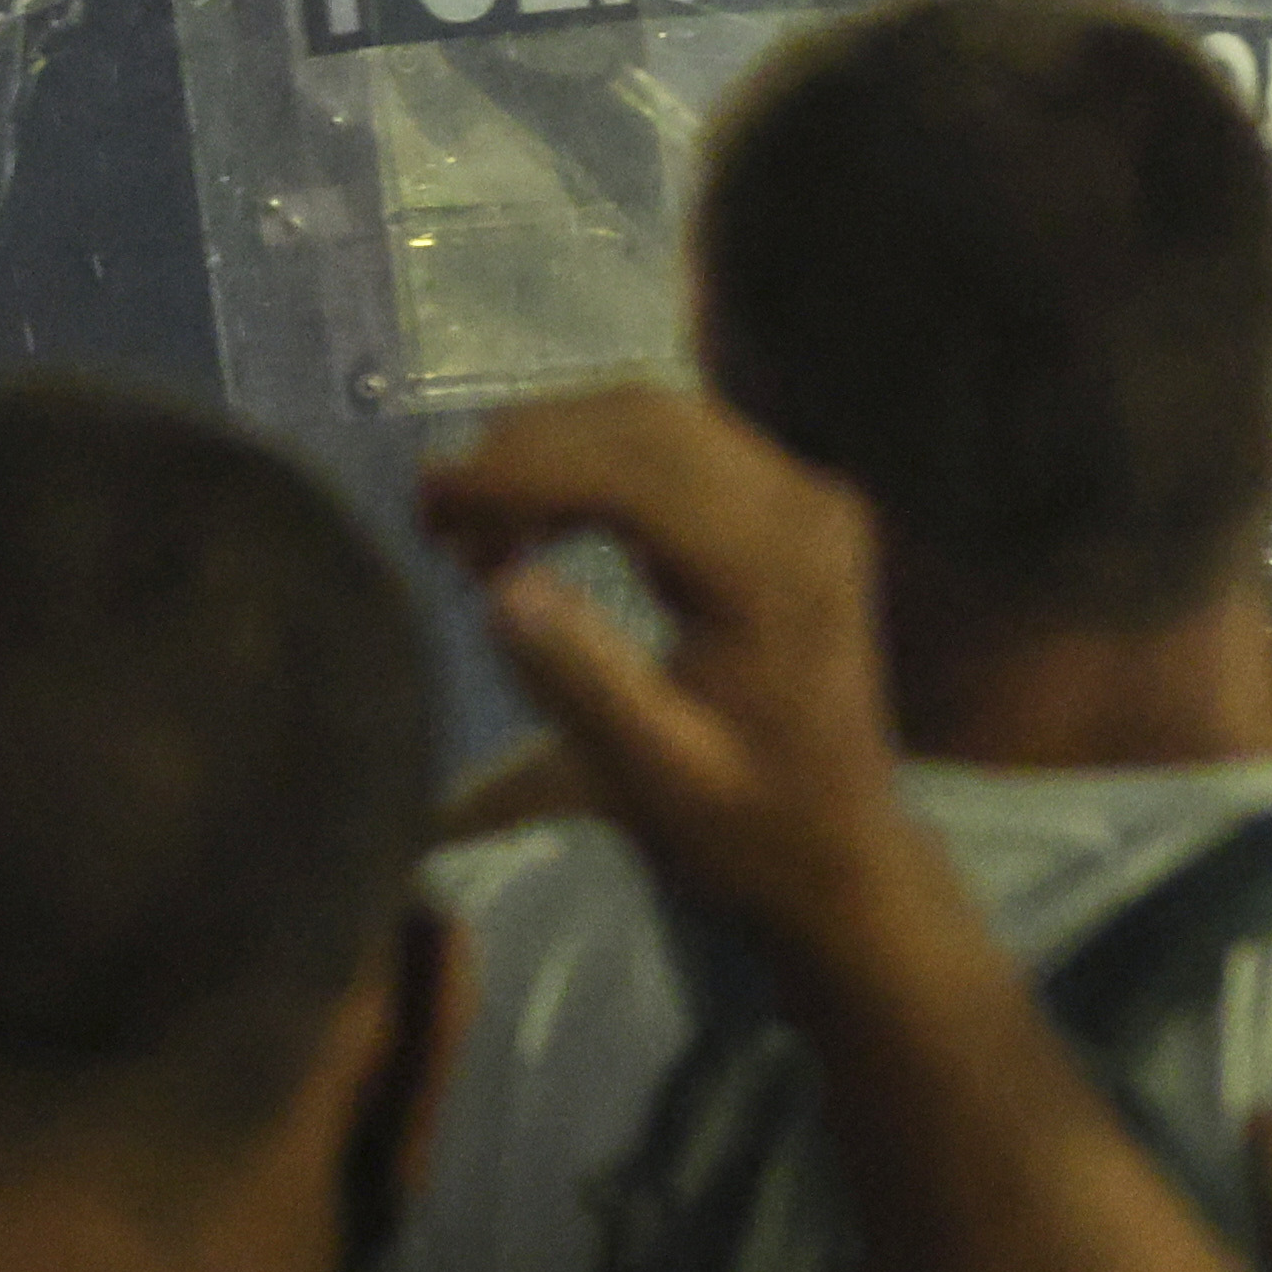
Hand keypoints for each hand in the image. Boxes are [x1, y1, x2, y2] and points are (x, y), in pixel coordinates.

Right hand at [412, 381, 904, 934]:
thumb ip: (582, 681)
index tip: (429, 504)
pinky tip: (541, 518)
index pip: (631, 471)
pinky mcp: (785, 503)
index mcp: (773, 570)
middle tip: (434, 513)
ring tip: (476, 520)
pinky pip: (677, 444)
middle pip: (641, 421)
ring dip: (555, 447)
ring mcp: (800, 497)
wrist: (842, 854)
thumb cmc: (748, 831)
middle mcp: (800, 507)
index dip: (519, 471)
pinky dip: (595, 459)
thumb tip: (501, 588)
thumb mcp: (655, 779)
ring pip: (655, 417)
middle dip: (524, 448)